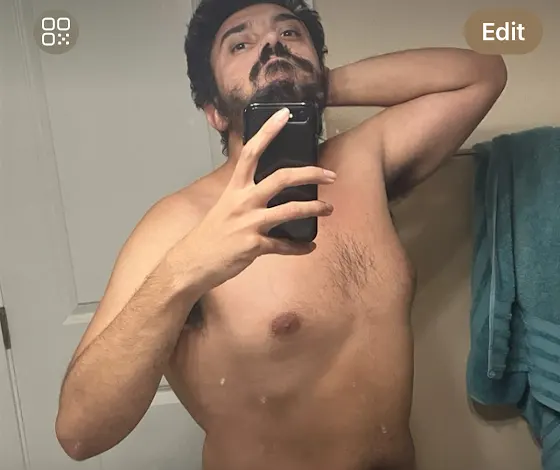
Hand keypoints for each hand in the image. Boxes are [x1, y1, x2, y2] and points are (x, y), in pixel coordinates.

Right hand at [181, 108, 335, 291]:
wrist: (192, 262)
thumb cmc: (210, 235)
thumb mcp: (225, 206)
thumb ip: (246, 195)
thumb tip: (269, 190)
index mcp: (235, 188)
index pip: (252, 152)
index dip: (268, 131)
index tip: (285, 115)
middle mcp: (243, 202)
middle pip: (281, 178)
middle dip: (311, 174)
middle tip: (330, 175)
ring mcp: (249, 223)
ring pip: (291, 210)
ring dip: (314, 209)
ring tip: (328, 208)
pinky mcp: (254, 246)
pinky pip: (284, 245)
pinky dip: (300, 247)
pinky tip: (309, 246)